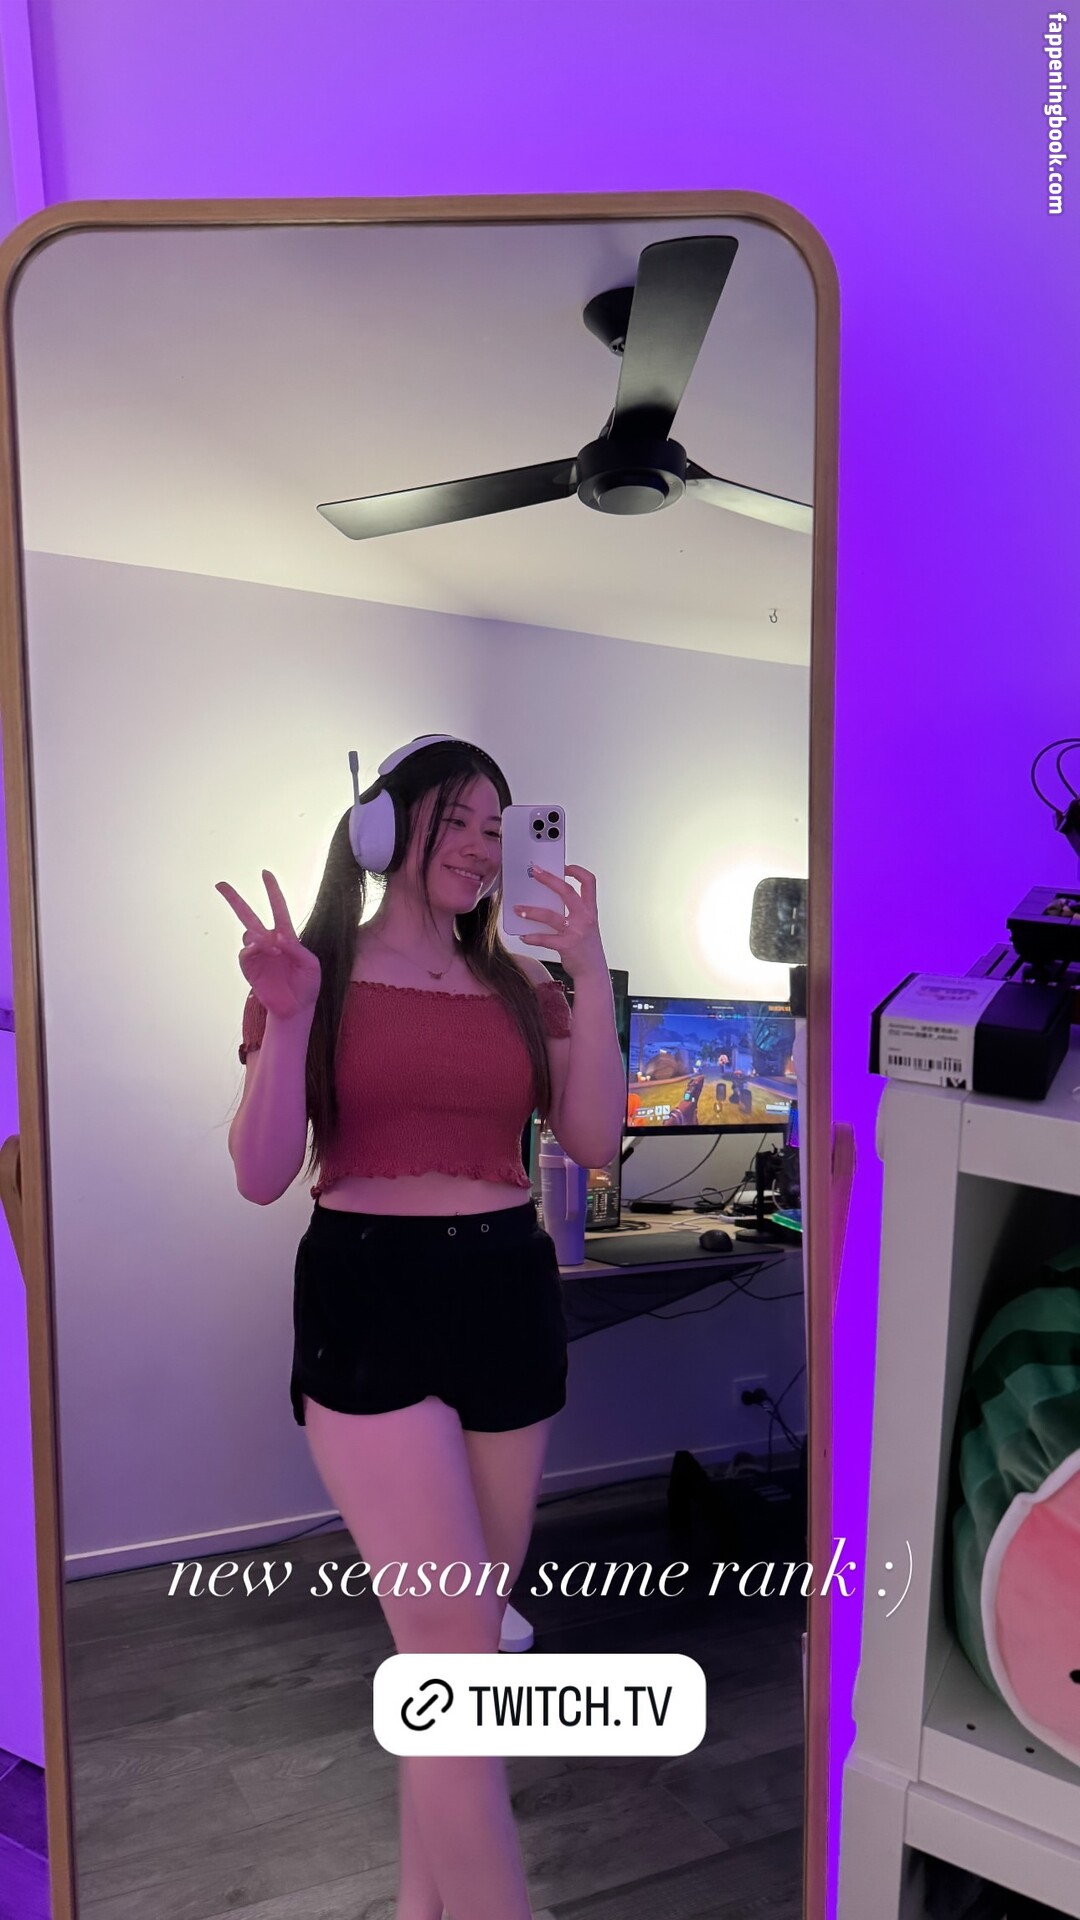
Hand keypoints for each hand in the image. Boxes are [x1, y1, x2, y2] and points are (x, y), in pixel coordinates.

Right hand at [216, 869, 321, 1018]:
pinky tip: (261, 951)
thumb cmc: (307, 985)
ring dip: (259, 938)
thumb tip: (277, 938)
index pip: (278, 909)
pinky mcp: (250, 969)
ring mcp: (258, 955)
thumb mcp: (311, 964)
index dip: (272, 891)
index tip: (265, 873)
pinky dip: (251, 950)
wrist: (297, 1008)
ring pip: (248, 935)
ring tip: (274, 950)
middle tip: (220, 884)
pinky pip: (245, 953)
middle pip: (249, 916)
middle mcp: (269, 942)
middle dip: (235, 900)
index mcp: (287, 937)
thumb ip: (297, 949)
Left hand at [513, 864, 607, 981]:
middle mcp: (586, 917)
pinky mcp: (567, 946)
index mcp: (591, 910)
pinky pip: (545, 939)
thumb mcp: (585, 925)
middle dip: (549, 879)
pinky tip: (523, 936)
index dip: (577, 871)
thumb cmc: (586, 947)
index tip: (563, 866)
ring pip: (550, 915)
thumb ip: (572, 912)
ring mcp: (577, 931)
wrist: (593, 972)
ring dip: (531, 911)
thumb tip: (546, 900)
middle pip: (567, 891)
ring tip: (517, 909)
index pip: (589, 882)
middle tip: (534, 872)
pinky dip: (532, 937)